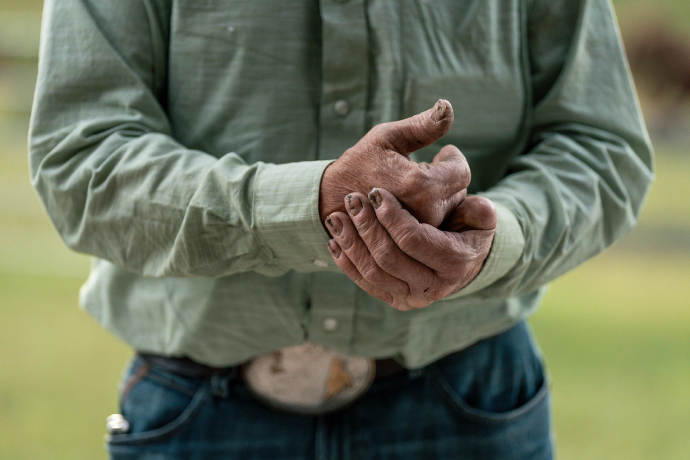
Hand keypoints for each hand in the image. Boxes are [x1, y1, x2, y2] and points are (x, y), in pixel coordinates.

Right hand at [319, 100, 469, 227]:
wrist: (332, 201)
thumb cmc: (360, 163)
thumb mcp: (387, 136)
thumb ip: (422, 125)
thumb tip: (448, 106)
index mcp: (422, 186)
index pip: (462, 172)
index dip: (454, 158)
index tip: (443, 152)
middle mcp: (426, 214)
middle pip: (459, 191)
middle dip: (446, 176)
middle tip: (422, 167)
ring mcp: (420, 232)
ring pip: (451, 208)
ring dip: (440, 194)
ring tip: (412, 185)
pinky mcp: (415, 242)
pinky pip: (439, 223)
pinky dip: (431, 210)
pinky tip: (411, 201)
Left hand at [325, 188, 496, 310]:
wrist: (462, 260)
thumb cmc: (468, 228)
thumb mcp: (481, 217)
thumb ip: (479, 210)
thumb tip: (476, 206)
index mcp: (455, 263)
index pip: (414, 240)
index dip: (392, 216)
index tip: (375, 193)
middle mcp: (434, 287)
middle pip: (390, 258)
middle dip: (367, 227)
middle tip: (351, 200)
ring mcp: (413, 298)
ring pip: (373, 272)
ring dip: (351, 244)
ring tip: (336, 217)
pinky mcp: (396, 300)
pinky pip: (365, 283)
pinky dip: (346, 262)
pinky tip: (334, 239)